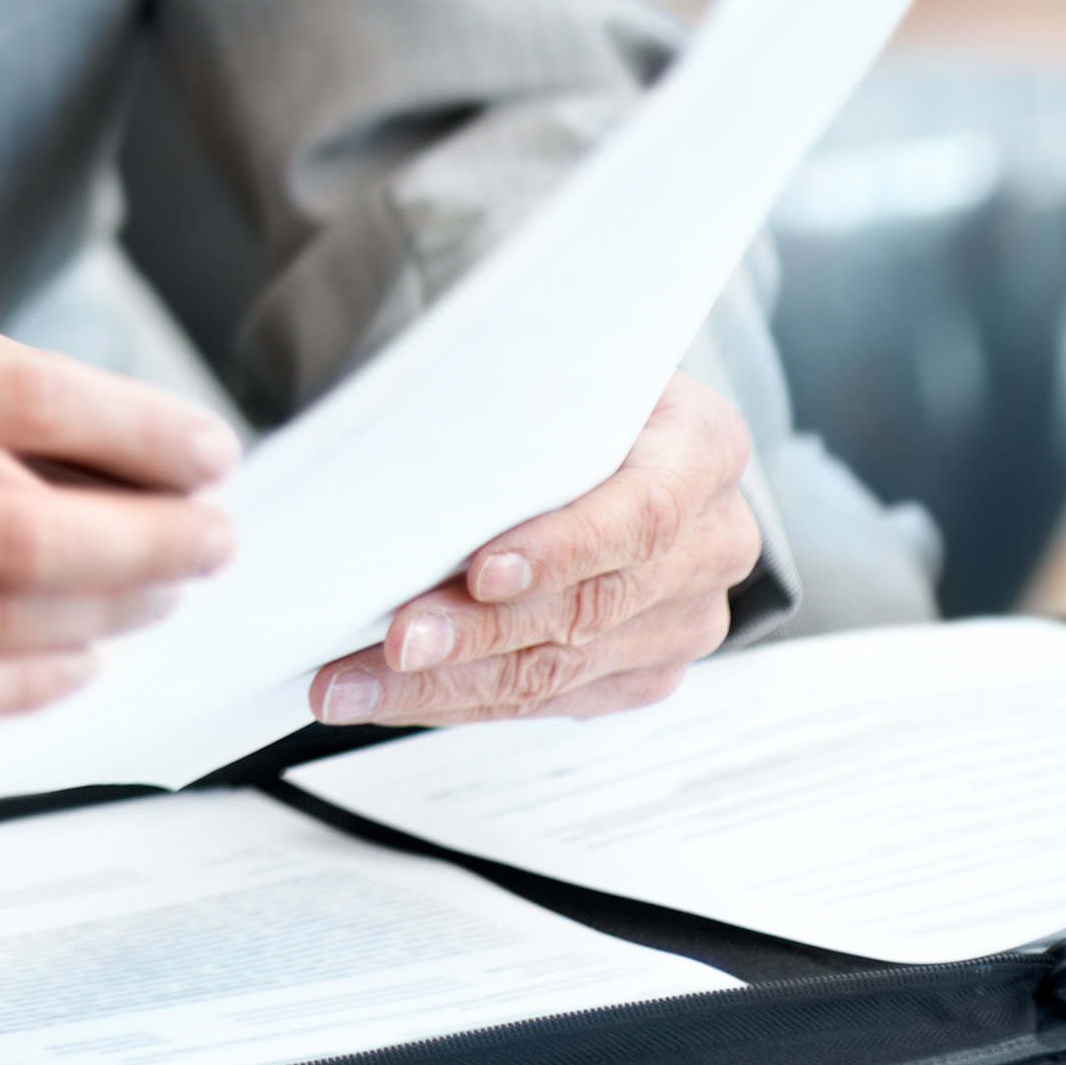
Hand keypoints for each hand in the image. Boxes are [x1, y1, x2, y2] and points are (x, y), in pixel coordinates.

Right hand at [0, 318, 238, 747]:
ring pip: (2, 634)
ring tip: (161, 589)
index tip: (203, 445)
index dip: (138, 428)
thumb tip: (50, 399)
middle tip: (213, 530)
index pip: (19, 403)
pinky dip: (28, 687)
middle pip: (36, 539)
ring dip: (112, 614)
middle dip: (158, 539)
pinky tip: (75, 660)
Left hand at [311, 371, 757, 728]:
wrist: (622, 429)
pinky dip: (460, 698)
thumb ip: (515, 400)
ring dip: (445, 682)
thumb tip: (404, 441)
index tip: (481, 572)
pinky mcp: (648, 670)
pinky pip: (551, 699)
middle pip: (590, 604)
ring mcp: (686, 616)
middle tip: (391, 642)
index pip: (643, 511)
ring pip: (560, 667)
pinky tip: (389, 694)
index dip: (562, 548)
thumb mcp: (560, 365)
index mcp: (703, 447)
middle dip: (477, 632)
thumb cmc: (574, 388)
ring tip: (352, 683)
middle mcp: (713, 541)